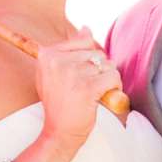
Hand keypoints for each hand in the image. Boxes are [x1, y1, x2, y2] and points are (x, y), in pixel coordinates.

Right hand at [36, 32, 121, 151]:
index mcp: (47, 55)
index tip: (79, 78)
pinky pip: (113, 77)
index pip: (83, 42)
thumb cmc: (59, 104)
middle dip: (99, 71)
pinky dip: (114, 87)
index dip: (89, 60)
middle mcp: (56, 61)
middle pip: (96, 53)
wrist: (58, 132)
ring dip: (107, 79)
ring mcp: (72, 74)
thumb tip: (86, 28)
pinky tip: (105, 96)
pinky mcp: (87, 87)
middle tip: (88, 89)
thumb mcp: (56, 73)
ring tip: (95, 94)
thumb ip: (70, 50)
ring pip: (106, 65)